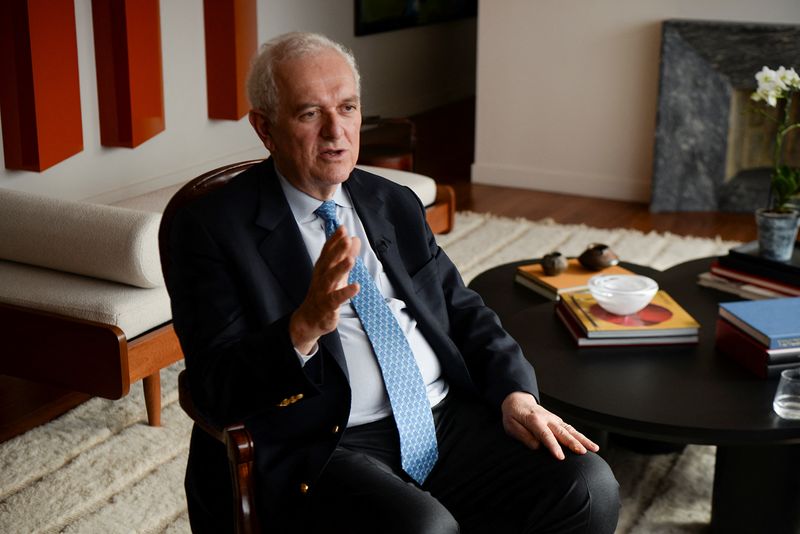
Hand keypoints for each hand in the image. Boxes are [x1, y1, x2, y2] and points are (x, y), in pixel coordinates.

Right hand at [290, 226, 360, 353]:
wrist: (309, 319)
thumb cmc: (324, 292)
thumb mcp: (337, 273)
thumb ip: (346, 256)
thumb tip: (355, 239)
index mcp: (322, 268)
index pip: (327, 251)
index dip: (334, 240)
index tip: (342, 229)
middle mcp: (321, 278)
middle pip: (328, 262)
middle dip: (337, 250)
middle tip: (347, 239)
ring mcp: (323, 292)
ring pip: (330, 279)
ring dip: (340, 269)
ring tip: (351, 260)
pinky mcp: (328, 306)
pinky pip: (336, 299)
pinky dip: (345, 292)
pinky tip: (356, 287)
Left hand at [501, 391, 598, 459]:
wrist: (518, 401)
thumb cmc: (513, 416)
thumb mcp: (510, 425)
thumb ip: (522, 435)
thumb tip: (536, 446)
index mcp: (534, 420)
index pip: (544, 434)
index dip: (553, 446)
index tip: (560, 457)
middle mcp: (547, 418)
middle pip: (561, 431)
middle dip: (573, 442)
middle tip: (582, 452)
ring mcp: (554, 419)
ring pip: (570, 429)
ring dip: (582, 439)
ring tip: (594, 449)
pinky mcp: (558, 421)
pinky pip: (571, 429)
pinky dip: (581, 436)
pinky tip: (590, 445)